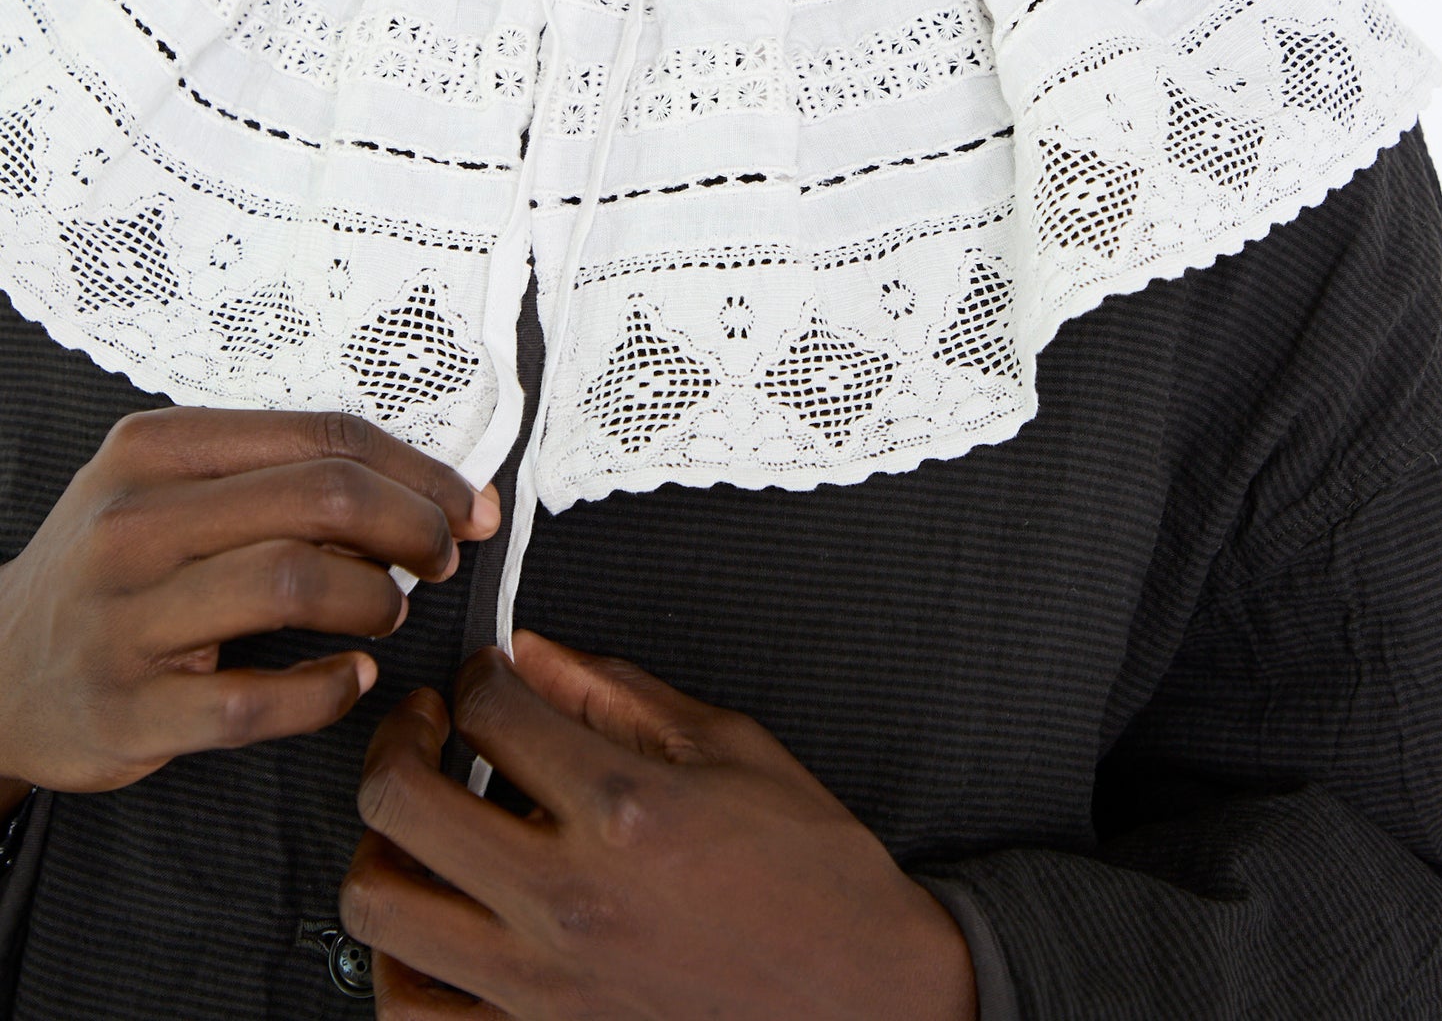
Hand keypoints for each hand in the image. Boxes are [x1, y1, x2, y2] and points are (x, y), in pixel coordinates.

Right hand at [0, 405, 498, 794]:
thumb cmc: (115, 572)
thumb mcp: (170, 492)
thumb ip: (280, 479)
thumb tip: (427, 492)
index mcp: (154, 449)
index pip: (322, 436)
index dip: (416, 471)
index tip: (466, 503)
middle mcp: (132, 523)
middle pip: (322, 498)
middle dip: (412, 527)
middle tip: (440, 557)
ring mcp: (123, 619)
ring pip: (294, 584)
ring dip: (373, 600)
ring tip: (387, 612)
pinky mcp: (128, 711)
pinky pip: (255, 702)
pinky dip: (325, 692)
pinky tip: (349, 682)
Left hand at [342, 631, 977, 1018]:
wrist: (864, 998)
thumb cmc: (814, 877)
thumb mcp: (733, 748)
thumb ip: (618, 696)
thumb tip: (535, 653)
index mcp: (625, 808)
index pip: (490, 708)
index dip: (478, 672)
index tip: (489, 676)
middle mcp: (568, 897)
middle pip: (401, 798)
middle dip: (398, 737)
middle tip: (424, 723)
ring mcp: (543, 984)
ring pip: (380, 904)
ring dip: (380, 844)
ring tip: (416, 818)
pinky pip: (412, 1009)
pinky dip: (396, 959)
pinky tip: (430, 917)